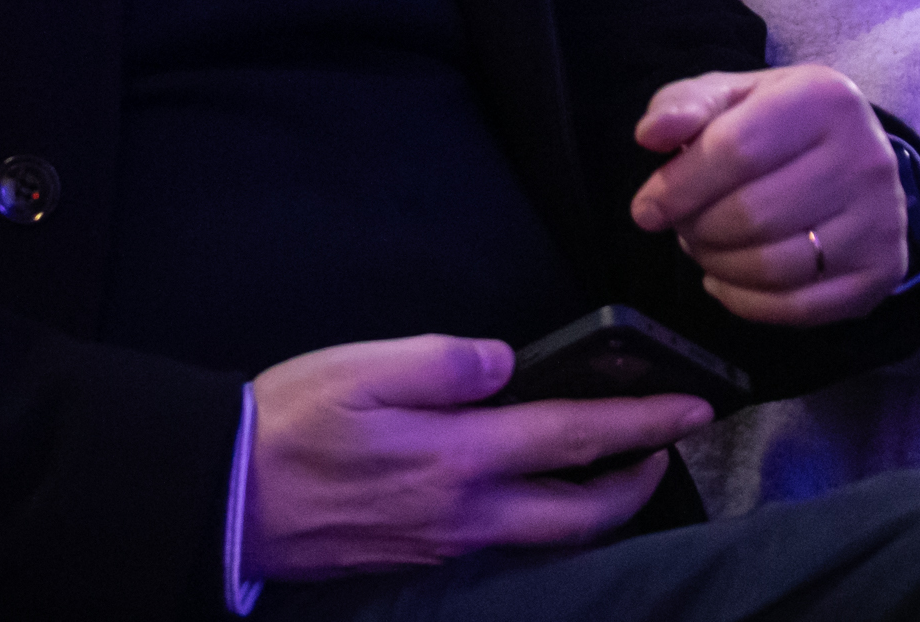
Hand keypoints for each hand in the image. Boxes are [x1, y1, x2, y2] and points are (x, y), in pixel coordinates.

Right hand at [244, 334, 713, 579]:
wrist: (224, 500)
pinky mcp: (418, 557)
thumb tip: (503, 362)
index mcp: (458, 460)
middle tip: (665, 447)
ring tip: (612, 466)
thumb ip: (443, 363)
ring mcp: (444, 545)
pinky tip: (534, 489)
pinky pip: (506, 543)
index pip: (574, 441)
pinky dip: (542, 518)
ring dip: (593, 506)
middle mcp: (464, 515)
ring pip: (547, 536)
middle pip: (580, 515)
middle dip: (635, 484)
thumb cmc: (289, 424)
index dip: (643, 425)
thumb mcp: (362, 368)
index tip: (694, 408)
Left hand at [630, 65, 907, 324]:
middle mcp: (865, 156)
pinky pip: (797, 309)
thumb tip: (650, 135)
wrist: (851, 159)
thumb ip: (682, 105)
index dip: (678, 188)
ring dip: (718, 266)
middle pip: (752, 215)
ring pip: (774, 268)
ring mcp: (882, 220)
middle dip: (698, 229)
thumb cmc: (775, 125)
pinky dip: (745, 302)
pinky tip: (727, 280)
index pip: (735, 150)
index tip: (646, 209)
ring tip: (705, 248)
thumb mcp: (729, 97)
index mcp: (824, 97)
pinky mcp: (883, 271)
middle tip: (685, 226)